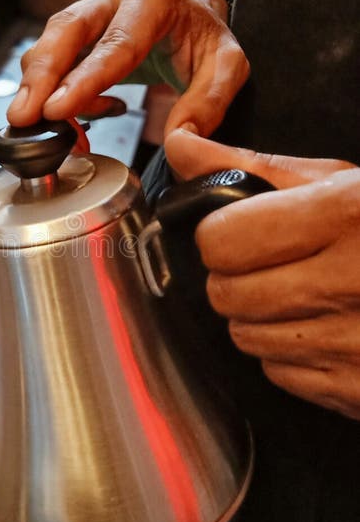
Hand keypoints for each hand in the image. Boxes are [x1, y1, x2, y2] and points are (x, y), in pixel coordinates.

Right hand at [7, 0, 248, 138]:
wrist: (192, 15)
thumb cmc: (205, 40)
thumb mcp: (227, 68)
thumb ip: (208, 103)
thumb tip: (178, 140)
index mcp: (153, 1)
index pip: (114, 44)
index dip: (82, 79)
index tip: (56, 109)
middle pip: (65, 32)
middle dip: (39, 76)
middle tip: (21, 117)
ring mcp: (89, 12)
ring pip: (50, 43)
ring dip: (37, 86)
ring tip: (42, 126)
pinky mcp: (75, 31)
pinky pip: (52, 58)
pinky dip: (50, 91)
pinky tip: (72, 116)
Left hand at [165, 129, 359, 419]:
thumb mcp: (342, 182)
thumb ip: (253, 166)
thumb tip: (179, 146)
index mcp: (348, 215)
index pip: (222, 240)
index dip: (222, 233)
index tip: (240, 229)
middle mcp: (354, 282)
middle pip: (227, 294)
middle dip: (237, 276)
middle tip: (274, 263)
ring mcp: (359, 345)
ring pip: (247, 338)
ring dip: (261, 316)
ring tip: (305, 294)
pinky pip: (281, 374)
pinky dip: (290, 353)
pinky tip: (324, 328)